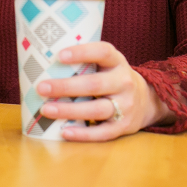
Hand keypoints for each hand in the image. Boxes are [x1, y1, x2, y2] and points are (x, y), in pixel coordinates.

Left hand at [35, 41, 173, 141]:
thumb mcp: (106, 64)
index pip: (102, 52)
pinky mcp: (123, 127)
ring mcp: (125, 106)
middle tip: (41, 87)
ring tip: (46, 109)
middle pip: (94, 84)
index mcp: (117, 62)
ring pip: (97, 109)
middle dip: (66, 87)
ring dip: (69, 110)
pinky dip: (82, 134)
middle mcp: (124, 82)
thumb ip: (84, 61)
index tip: (59, 55)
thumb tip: (40, 60)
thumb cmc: (112, 78)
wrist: (146, 101)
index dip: (82, 52)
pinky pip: (102, 132)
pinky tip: (63, 131)